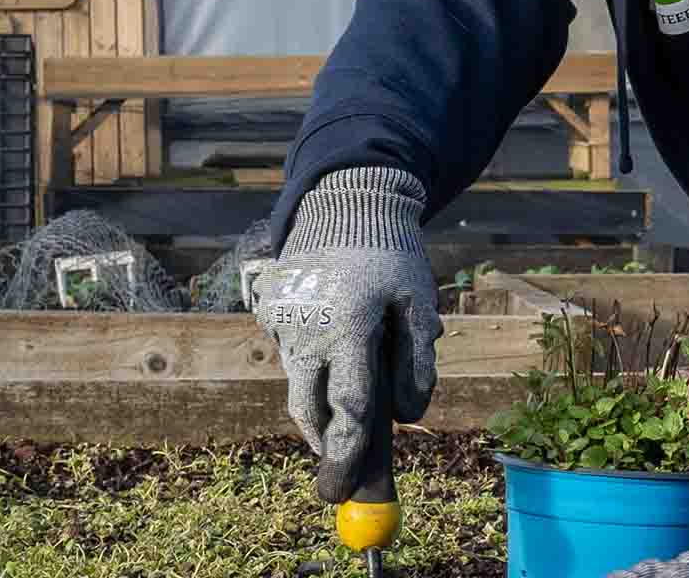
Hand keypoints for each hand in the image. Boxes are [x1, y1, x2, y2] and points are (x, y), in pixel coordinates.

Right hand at [254, 166, 440, 502]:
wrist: (344, 203)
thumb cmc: (389, 255)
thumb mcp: (417, 301)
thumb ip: (417, 360)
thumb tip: (406, 416)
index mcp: (349, 326)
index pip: (350, 405)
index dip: (350, 451)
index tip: (346, 485)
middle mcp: (308, 328)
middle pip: (309, 407)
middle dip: (323, 445)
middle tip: (336, 476)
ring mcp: (283, 322)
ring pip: (298, 383)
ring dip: (319, 406)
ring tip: (342, 412)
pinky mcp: (271, 314)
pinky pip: (291, 356)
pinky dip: (311, 369)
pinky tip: (332, 357)